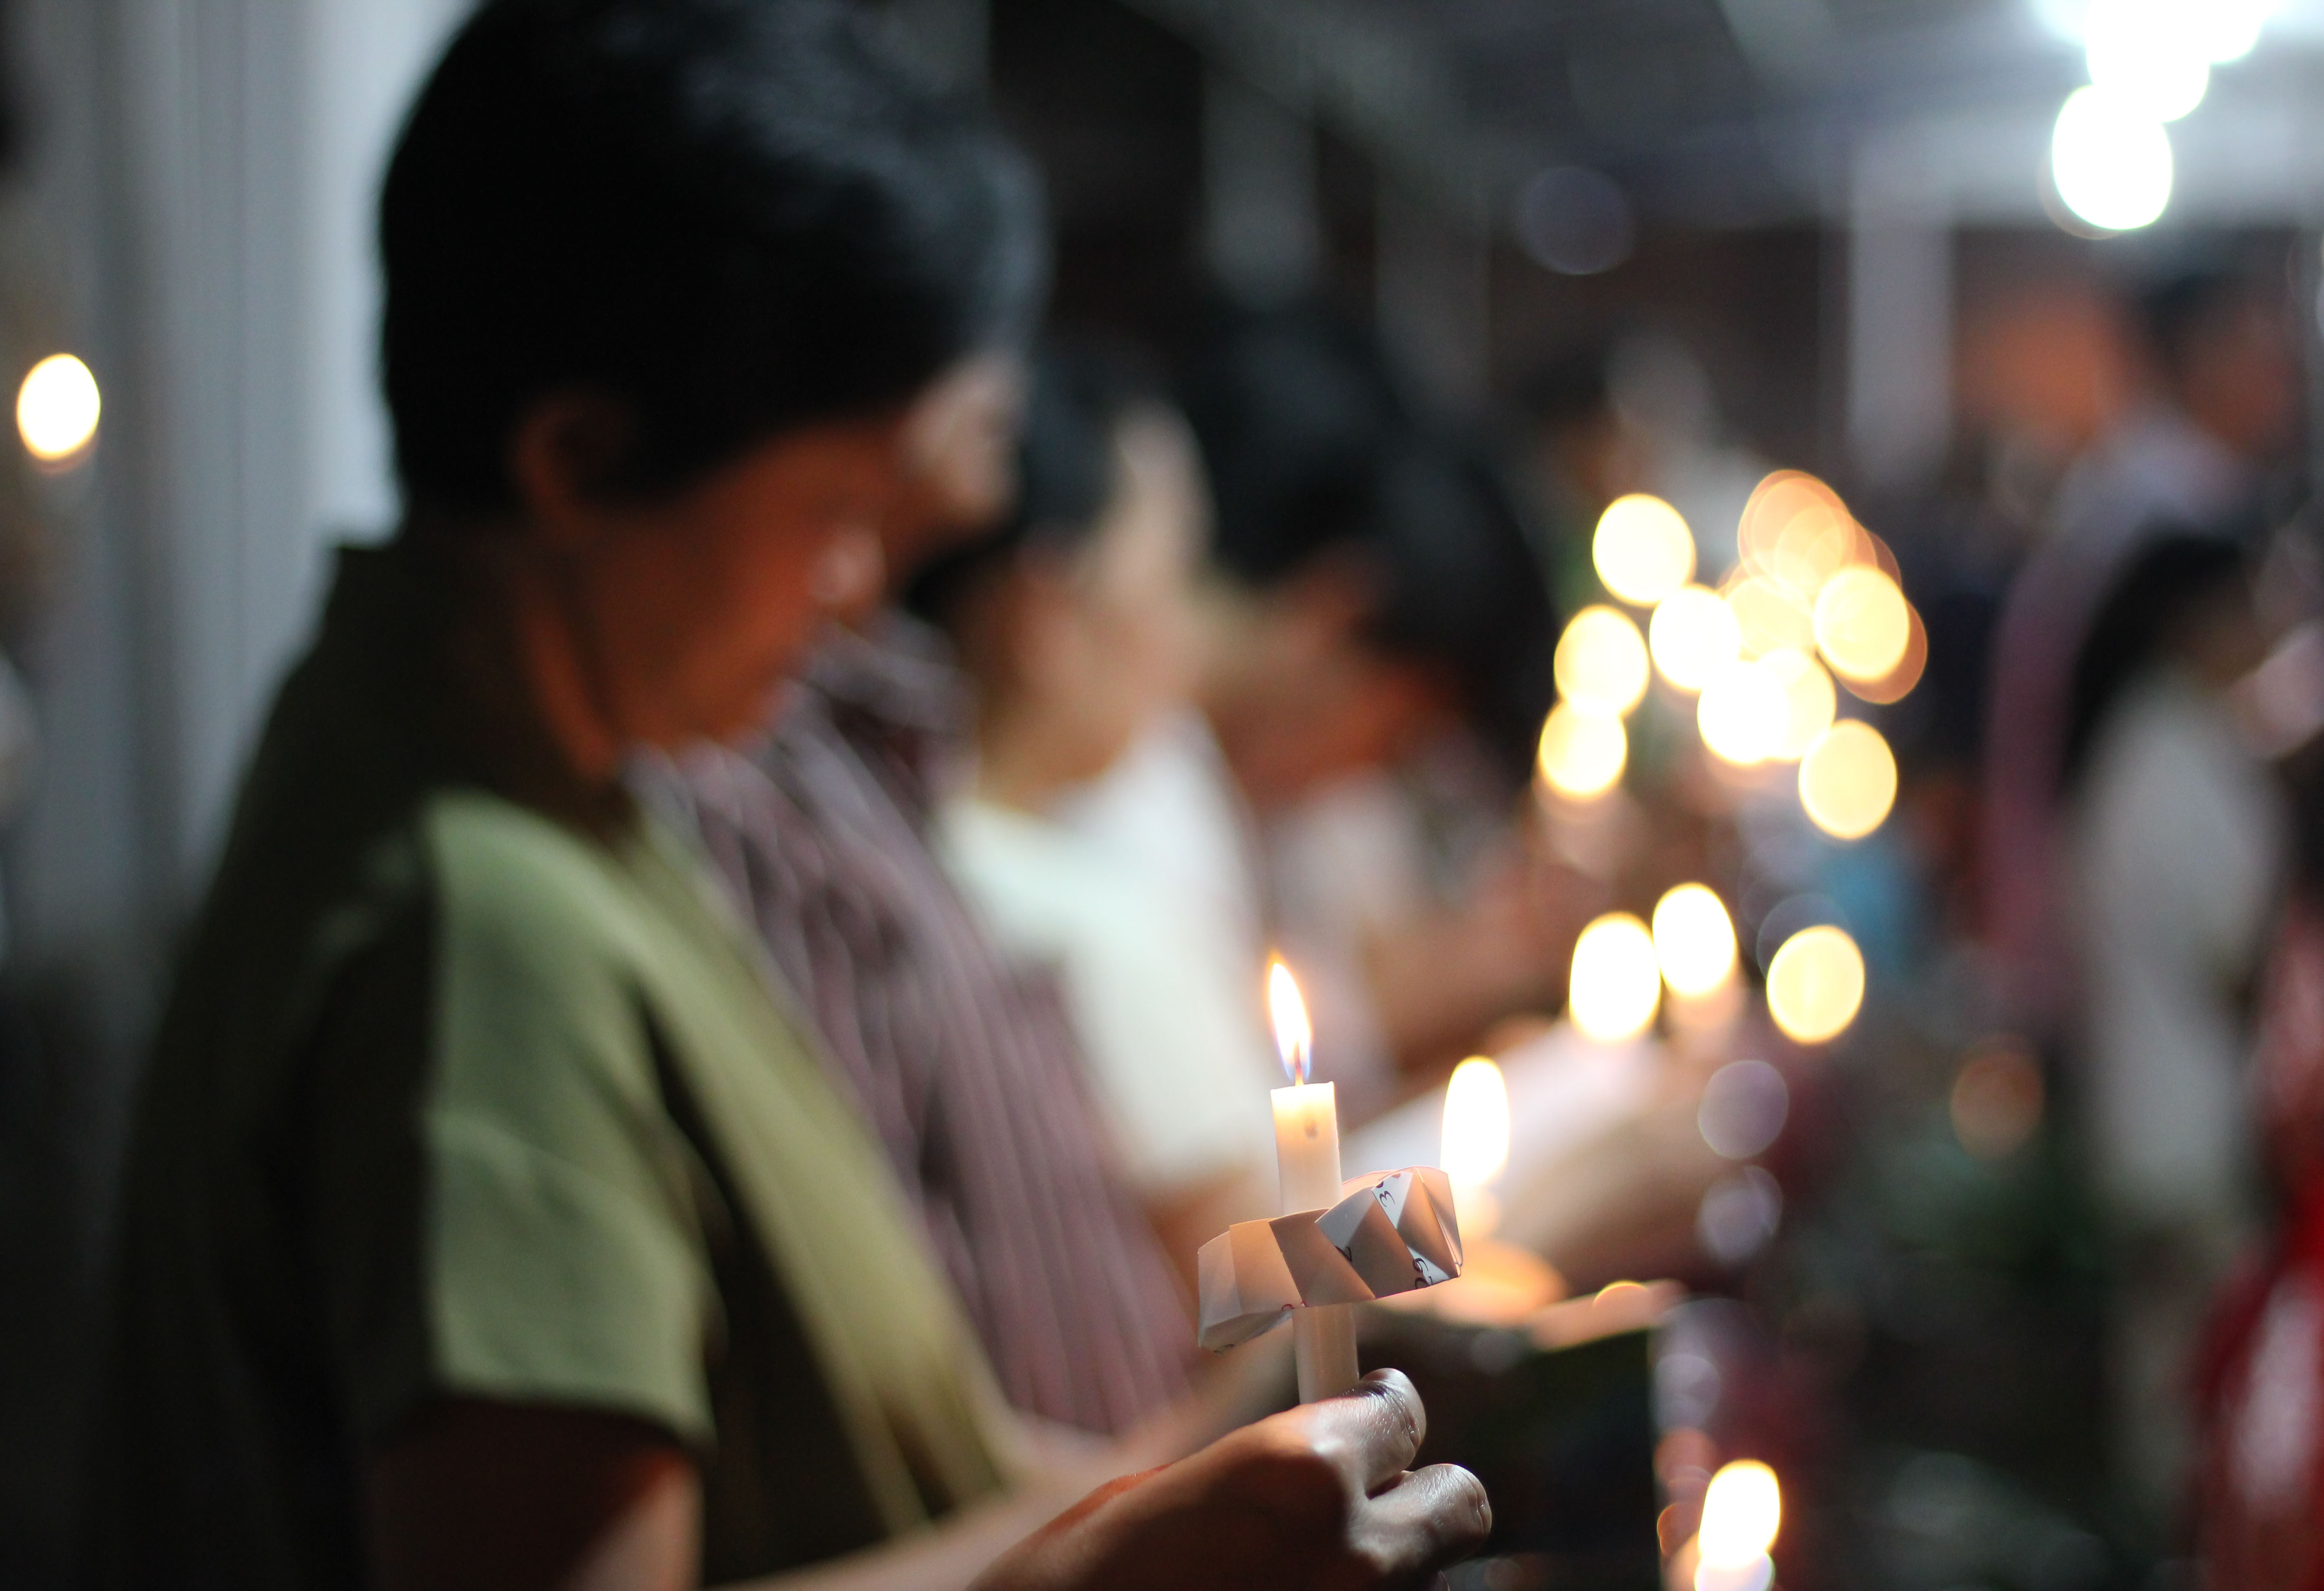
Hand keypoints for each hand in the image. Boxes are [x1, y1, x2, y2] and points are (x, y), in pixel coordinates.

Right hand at [971, 1370, 1488, 1590]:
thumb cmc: (1071, 1587)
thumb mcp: (1156, 1502)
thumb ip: (1258, 1475)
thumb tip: (1322, 1462)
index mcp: (1298, 1473)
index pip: (1401, 1411)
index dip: (1378, 1411)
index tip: (1364, 1414)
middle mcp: (1353, 1554)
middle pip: (1459, 1505)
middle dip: (1415, 1494)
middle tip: (1358, 1501)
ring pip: (1421, 1581)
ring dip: (1378, 1573)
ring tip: (1292, 1582)